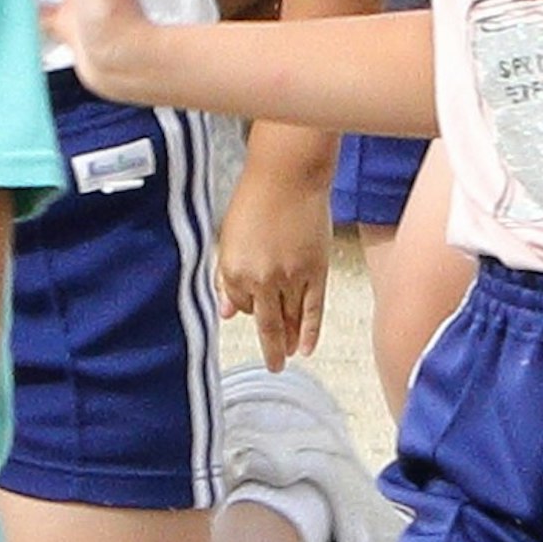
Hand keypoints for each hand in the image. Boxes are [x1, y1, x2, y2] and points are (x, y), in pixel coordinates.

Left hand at [222, 148, 330, 368]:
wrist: (288, 176)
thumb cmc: (255, 198)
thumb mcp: (230, 238)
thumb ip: (228, 276)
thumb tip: (227, 310)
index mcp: (234, 269)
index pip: (239, 304)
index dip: (244, 308)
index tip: (249, 312)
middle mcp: (261, 278)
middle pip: (266, 324)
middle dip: (270, 349)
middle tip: (273, 365)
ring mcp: (290, 278)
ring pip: (290, 319)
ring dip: (290, 341)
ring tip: (290, 356)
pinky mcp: (315, 272)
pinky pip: (313, 310)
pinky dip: (310, 331)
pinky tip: (308, 348)